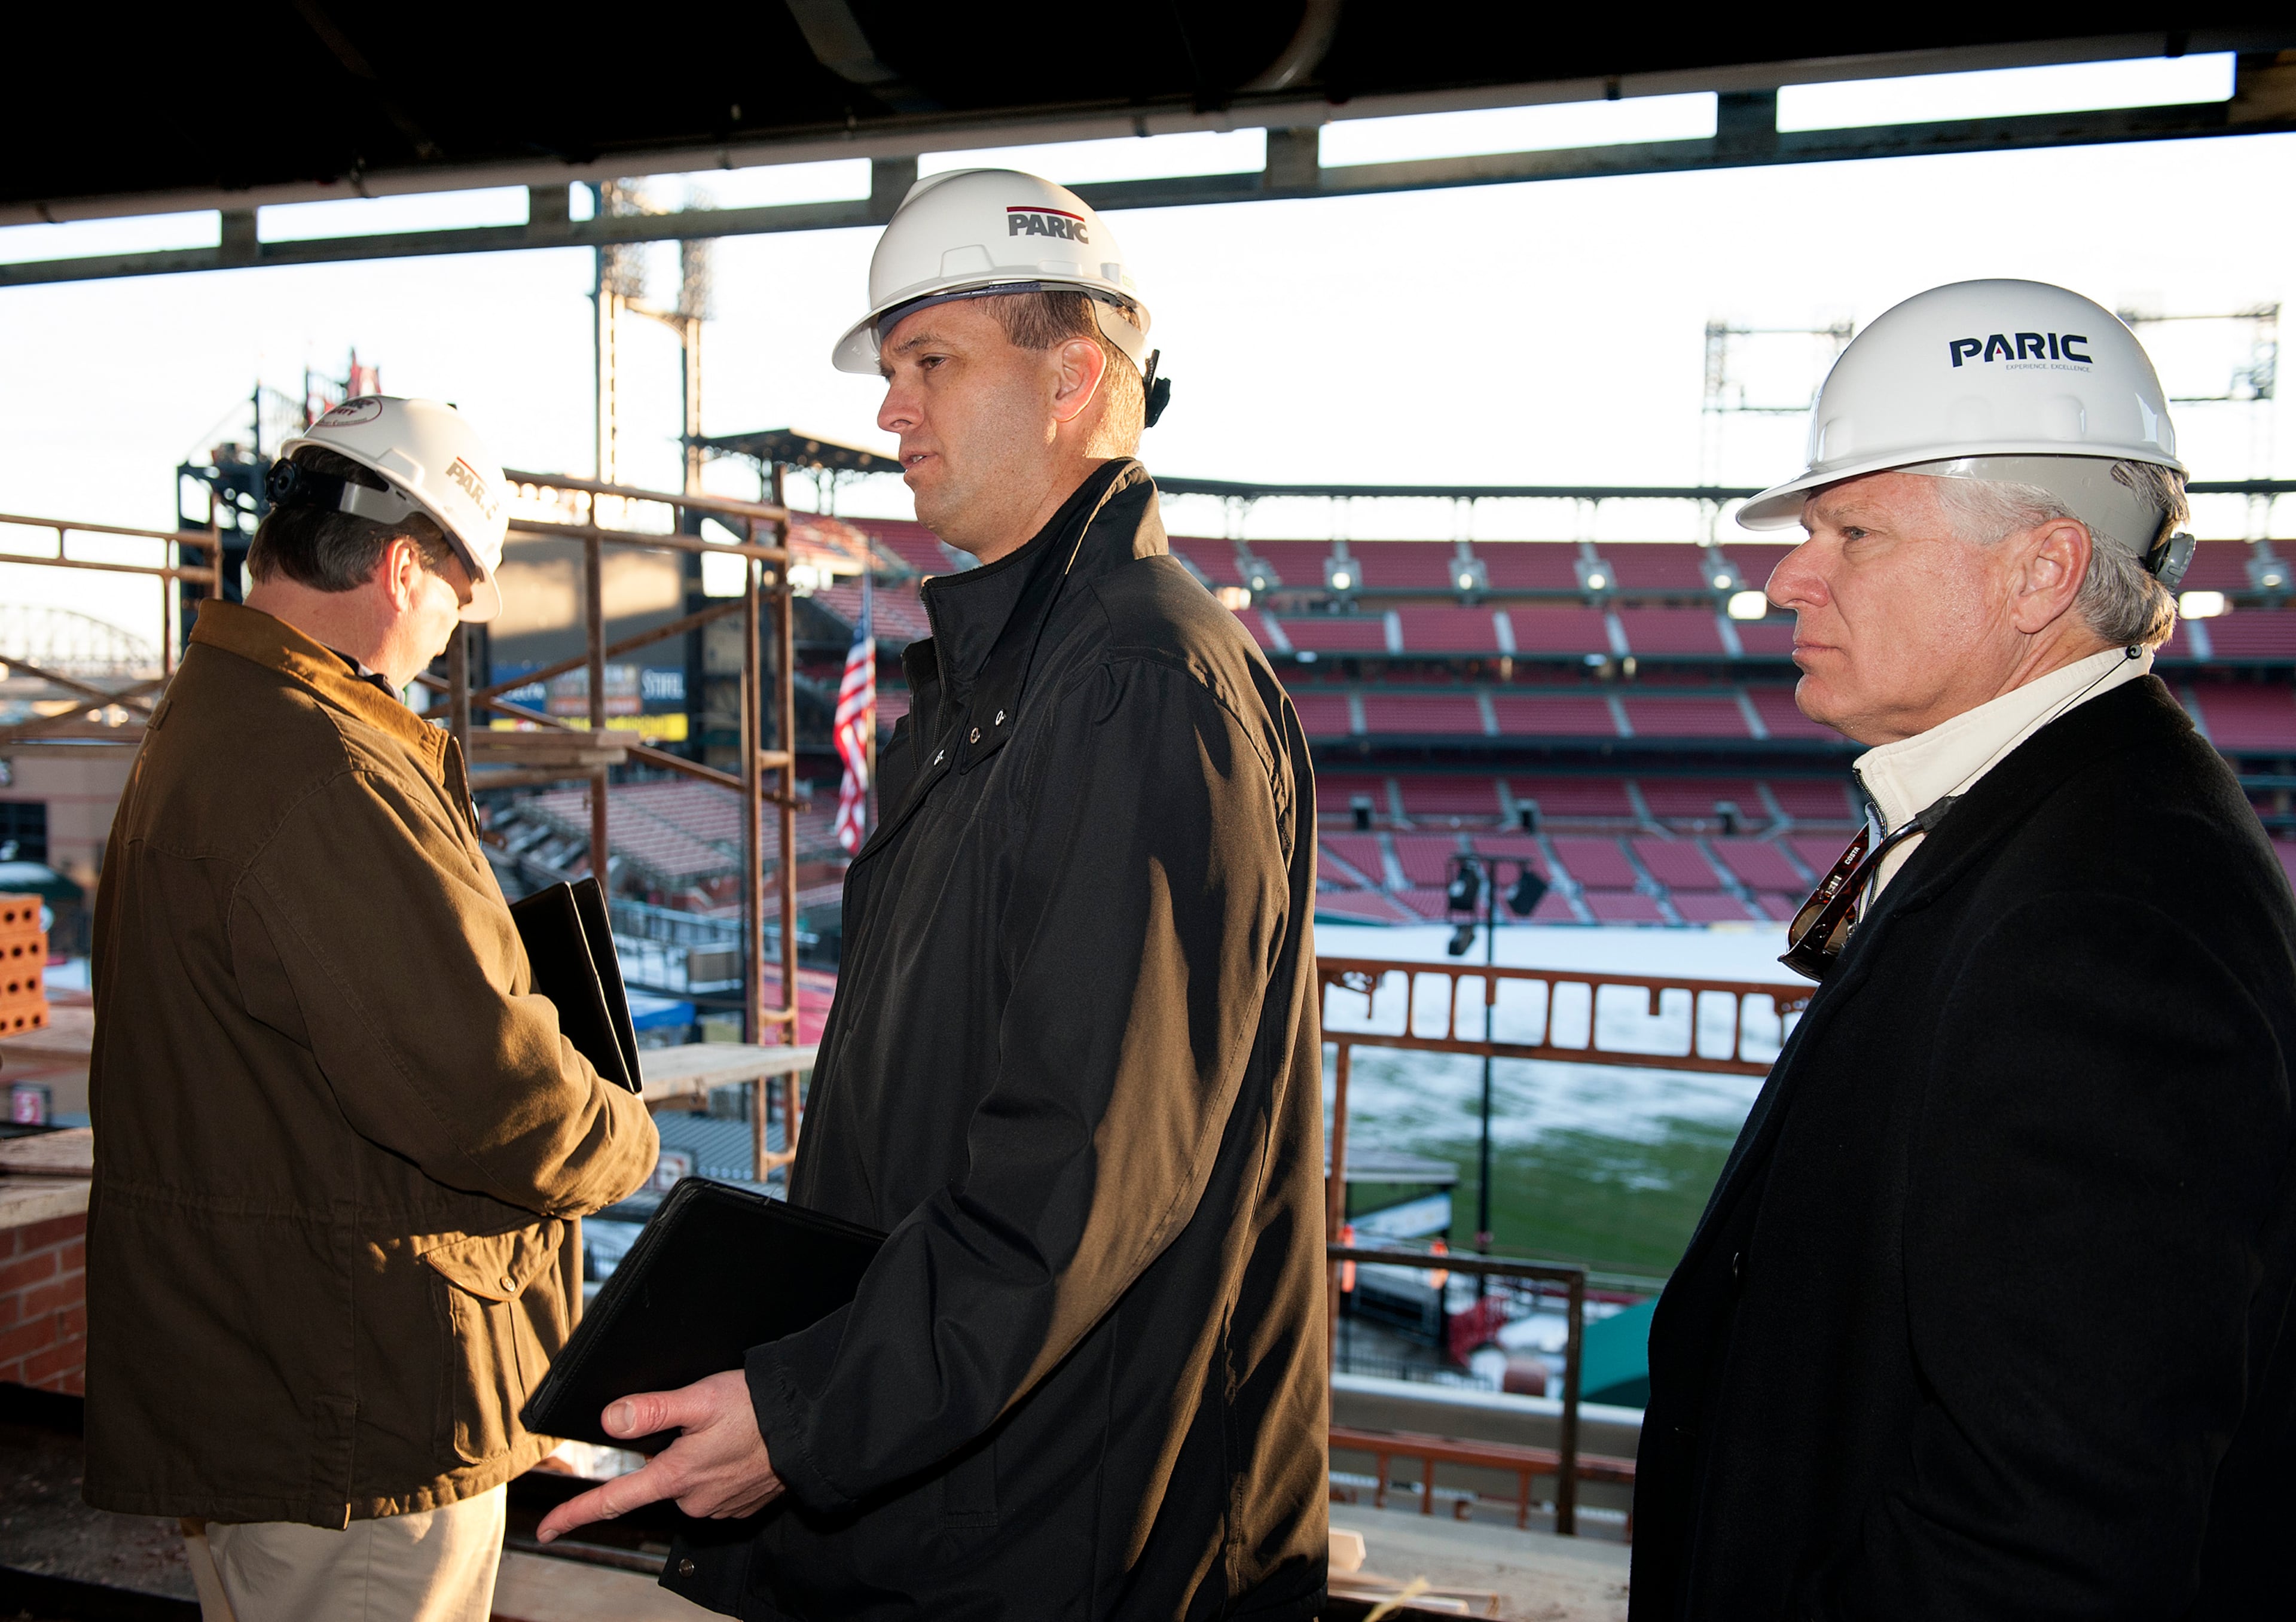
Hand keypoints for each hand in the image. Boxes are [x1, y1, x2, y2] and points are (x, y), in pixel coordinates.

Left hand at [534, 1370, 782, 1540]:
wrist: (814, 1429)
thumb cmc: (760, 1410)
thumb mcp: (701, 1398)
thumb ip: (652, 1410)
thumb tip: (609, 1420)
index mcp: (676, 1476)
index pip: (614, 1499)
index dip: (576, 1513)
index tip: (547, 1529)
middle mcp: (694, 1500)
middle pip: (660, 1479)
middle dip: (668, 1454)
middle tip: (700, 1420)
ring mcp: (720, 1507)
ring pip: (689, 1482)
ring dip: (698, 1459)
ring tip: (727, 1429)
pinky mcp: (743, 1506)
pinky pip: (716, 1488)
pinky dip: (721, 1468)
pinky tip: (739, 1446)